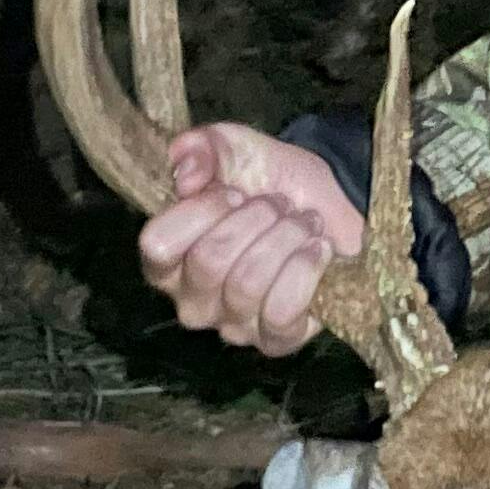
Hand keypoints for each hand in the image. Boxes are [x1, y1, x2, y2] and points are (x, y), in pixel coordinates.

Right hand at [137, 124, 364, 356]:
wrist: (332, 203)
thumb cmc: (272, 182)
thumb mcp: (234, 148)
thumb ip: (201, 148)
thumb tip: (187, 174)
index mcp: (169, 258)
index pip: (157, 245)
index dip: (198, 212)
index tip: (233, 192)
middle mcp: (192, 299)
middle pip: (208, 262)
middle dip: (254, 220)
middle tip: (278, 205)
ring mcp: (233, 325)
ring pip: (248, 284)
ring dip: (285, 239)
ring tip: (303, 223)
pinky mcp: (276, 340)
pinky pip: (281, 313)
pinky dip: (305, 270)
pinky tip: (318, 248)